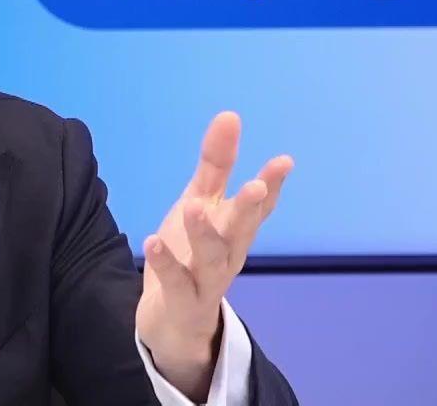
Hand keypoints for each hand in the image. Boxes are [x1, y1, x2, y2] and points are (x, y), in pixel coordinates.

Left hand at [136, 112, 292, 400]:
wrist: (173, 320)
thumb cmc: (191, 253)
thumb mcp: (200, 202)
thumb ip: (216, 164)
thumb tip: (229, 115)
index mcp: (234, 230)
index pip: (257, 207)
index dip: (272, 185)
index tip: (283, 161)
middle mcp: (227, 255)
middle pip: (242, 232)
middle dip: (249, 210)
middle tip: (255, 186)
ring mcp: (206, 281)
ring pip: (212, 259)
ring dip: (205, 234)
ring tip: (194, 208)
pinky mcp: (182, 302)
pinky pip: (175, 283)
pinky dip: (166, 263)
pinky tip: (153, 242)